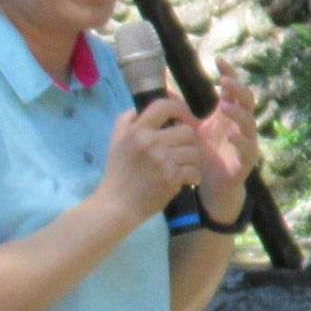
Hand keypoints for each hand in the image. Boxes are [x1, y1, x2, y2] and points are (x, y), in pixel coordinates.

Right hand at [102, 99, 204, 216]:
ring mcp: (163, 161)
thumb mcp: (115, 141)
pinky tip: (186, 179)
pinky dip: (194, 176)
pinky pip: (195, 170)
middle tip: (183, 150)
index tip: (184, 117)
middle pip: (187, 131)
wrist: (118, 204)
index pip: (164, 106)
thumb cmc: (118, 173)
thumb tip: (139, 108)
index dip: (180, 108)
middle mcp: (151, 142)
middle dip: (188, 140)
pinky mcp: (172, 178)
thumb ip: (125, 121)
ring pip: (194, 151)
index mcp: (137, 130)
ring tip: (184, 165)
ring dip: (193, 159)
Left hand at [193, 72, 261, 217]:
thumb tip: (163, 88)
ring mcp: (246, 140)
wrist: (210, 185)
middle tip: (224, 81)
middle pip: (247, 100)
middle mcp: (239, 124)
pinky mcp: (246, 159)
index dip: (229, 73)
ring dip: (238, 113)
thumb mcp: (191, 129)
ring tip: (224, 106)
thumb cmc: (204, 154)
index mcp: (227, 114)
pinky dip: (241, 140)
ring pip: (249, 122)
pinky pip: (248, 147)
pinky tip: (231, 135)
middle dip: (238, 89)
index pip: (232, 89)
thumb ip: (181, 110)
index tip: (218, 60)